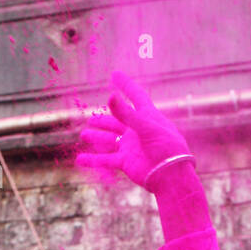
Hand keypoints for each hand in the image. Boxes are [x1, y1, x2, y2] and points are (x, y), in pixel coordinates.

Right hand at [77, 70, 191, 189]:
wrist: (170, 175)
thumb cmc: (166, 147)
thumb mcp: (147, 127)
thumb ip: (127, 114)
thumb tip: (111, 97)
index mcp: (147, 117)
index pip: (136, 96)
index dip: (126, 85)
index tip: (115, 74)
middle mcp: (137, 131)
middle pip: (117, 121)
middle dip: (105, 120)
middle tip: (91, 117)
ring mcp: (130, 146)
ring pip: (109, 139)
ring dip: (97, 137)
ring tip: (84, 134)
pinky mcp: (126, 162)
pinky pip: (106, 160)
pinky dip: (93, 160)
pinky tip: (79, 159)